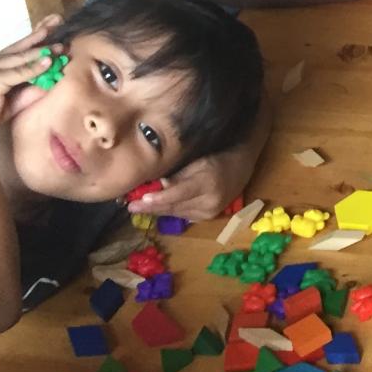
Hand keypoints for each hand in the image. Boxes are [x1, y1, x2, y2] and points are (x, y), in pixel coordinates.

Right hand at [0, 17, 58, 137]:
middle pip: (17, 47)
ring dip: (41, 51)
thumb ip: (27, 88)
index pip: (13, 48)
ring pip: (20, 58)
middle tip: (57, 21)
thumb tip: (50, 80)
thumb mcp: (9, 99)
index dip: (32, 39)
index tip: (48, 27)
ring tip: (59, 46)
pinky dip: (35, 67)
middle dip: (39, 35)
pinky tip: (49, 61)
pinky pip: (19, 72)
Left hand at [132, 140, 259, 219]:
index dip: (157, 199)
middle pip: (174, 206)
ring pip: (176, 212)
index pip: (177, 194)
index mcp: (208, 183)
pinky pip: (183, 214)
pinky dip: (169, 210)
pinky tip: (155, 207)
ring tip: (137, 206)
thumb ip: (178, 174)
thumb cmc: (216, 155)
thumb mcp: (197, 159)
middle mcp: (210, 202)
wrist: (241, 165)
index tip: (139, 201)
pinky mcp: (208, 217)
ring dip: (157, 210)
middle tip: (130, 206)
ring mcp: (210, 212)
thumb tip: (157, 185)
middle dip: (150, 207)